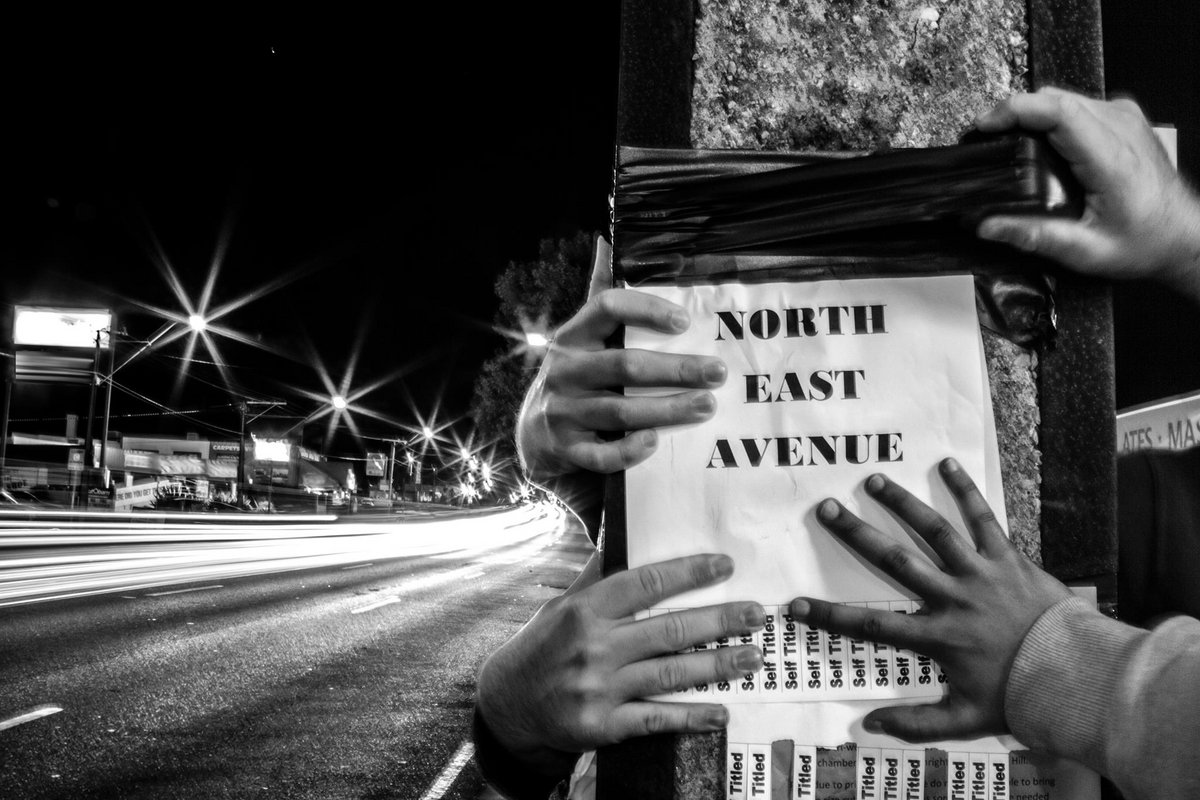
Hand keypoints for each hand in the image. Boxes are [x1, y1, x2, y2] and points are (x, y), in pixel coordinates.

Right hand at [476, 552, 763, 771]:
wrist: (506, 708)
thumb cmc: (539, 649)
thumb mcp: (560, 606)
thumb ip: (596, 579)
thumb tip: (622, 538)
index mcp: (584, 610)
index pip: (644, 584)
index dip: (688, 573)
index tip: (724, 566)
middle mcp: (594, 647)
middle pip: (669, 629)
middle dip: (719, 620)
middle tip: (757, 614)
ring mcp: (599, 688)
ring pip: (671, 673)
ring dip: (718, 665)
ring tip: (753, 658)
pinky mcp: (603, 726)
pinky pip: (657, 719)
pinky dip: (692, 717)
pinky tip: (721, 713)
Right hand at [516, 238, 727, 480]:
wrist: (536, 434)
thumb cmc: (577, 374)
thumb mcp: (583, 334)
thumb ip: (600, 293)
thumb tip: (608, 239)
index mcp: (573, 335)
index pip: (606, 307)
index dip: (646, 310)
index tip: (685, 321)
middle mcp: (565, 370)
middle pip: (624, 365)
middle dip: (675, 369)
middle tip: (717, 372)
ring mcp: (563, 411)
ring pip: (619, 411)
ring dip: (666, 409)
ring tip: (706, 405)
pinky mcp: (567, 449)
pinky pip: (600, 455)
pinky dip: (628, 450)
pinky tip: (655, 443)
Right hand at [789, 458, 1072, 741]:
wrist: (1076, 676)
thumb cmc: (1020, 697)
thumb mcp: (966, 720)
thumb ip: (916, 723)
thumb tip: (869, 727)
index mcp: (937, 636)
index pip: (871, 627)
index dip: (828, 616)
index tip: (793, 605)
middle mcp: (952, 598)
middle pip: (894, 561)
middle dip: (856, 534)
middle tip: (825, 509)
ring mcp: (979, 573)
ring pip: (934, 531)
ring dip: (902, 504)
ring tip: (873, 480)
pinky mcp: (1007, 558)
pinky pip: (984, 519)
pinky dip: (965, 492)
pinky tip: (946, 465)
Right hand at [975, 86, 1199, 297]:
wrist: (1181, 235)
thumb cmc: (1145, 240)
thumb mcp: (1084, 250)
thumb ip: (1033, 237)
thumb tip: (989, 227)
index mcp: (1111, 158)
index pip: (1059, 111)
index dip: (1016, 110)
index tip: (987, 124)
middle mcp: (1121, 129)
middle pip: (1055, 98)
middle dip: (1014, 111)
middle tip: (988, 135)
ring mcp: (1125, 118)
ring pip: (1064, 97)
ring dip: (1031, 112)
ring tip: (1007, 136)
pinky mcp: (1124, 118)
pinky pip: (1078, 103)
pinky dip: (1050, 115)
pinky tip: (1040, 138)